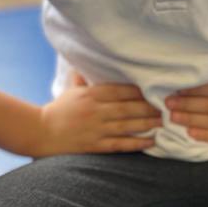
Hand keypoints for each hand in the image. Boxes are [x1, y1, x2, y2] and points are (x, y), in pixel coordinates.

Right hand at [34, 73, 162, 155]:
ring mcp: (95, 129)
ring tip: (163, 122)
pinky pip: (120, 144)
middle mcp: (95, 111)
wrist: (40, 132)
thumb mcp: (72, 90)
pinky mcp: (95, 145)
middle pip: (128, 108)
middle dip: (149, 107)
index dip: (140, 91)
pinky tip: (152, 141)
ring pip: (127, 125)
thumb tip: (93, 61)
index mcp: (91, 94)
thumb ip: (85, 77)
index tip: (155, 90)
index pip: (120, 90)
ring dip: (147, 123)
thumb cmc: (58, 110)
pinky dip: (137, 143)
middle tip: (167, 107)